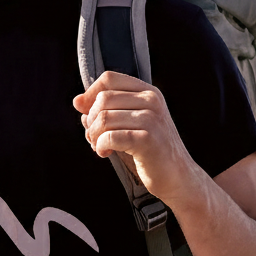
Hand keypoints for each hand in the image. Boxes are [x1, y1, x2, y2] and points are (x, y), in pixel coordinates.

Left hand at [73, 70, 201, 205]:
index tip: (85, 112)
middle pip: (103, 99)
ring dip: (94, 136)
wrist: (177, 177)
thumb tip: (77, 101)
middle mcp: (151, 101)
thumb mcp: (128, 124)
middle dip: (91, 121)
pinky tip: (105, 153)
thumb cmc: (148, 150)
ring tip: (100, 146)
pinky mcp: (148, 139)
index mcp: (148, 92)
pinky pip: (110, 137)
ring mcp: (152, 119)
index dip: (90, 94)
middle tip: (94, 138)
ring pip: (103, 118)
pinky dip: (101, 146)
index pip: (109, 78)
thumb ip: (105, 110)